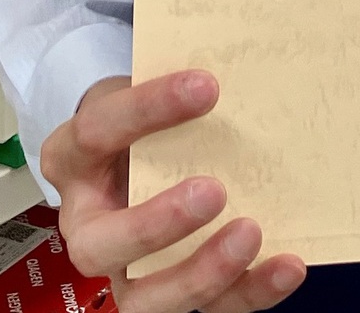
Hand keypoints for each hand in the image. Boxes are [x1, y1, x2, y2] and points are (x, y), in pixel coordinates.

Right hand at [41, 70, 306, 311]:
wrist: (136, 150)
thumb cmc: (139, 122)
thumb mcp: (138, 90)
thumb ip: (170, 89)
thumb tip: (237, 70)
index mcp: (72, 158)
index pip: (97, 133)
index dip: (148, 109)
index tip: (206, 85)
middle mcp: (87, 225)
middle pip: (101, 245)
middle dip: (156, 225)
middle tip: (212, 191)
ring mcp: (124, 269)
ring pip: (146, 300)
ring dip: (202, 273)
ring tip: (250, 234)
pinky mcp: (170, 292)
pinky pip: (208, 306)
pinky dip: (250, 291)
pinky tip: (287, 265)